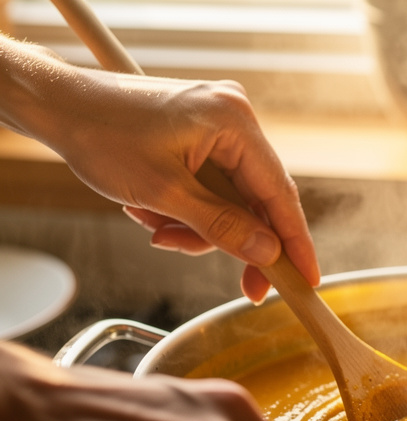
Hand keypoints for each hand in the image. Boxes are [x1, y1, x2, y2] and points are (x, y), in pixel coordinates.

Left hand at [0, 37, 317, 301]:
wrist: (56, 105)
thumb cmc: (101, 135)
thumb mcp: (163, 193)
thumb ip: (222, 227)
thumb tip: (268, 254)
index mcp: (234, 122)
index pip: (279, 194)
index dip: (296, 243)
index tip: (307, 280)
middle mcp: (235, 118)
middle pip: (257, 200)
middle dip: (233, 239)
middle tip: (241, 285)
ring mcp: (219, 124)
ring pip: (232, 199)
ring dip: (200, 227)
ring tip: (158, 229)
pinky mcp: (202, 134)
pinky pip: (213, 186)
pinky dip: (190, 209)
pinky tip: (155, 212)